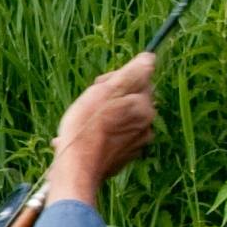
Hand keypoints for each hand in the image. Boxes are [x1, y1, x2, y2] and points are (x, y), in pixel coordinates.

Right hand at [45, 52, 157, 209]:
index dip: (114, 81)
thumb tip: (149, 58)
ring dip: (102, 120)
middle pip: (129, 101)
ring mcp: (136, 145)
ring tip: (81, 127)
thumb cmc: (86, 127)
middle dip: (109, 101)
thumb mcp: (106, 91)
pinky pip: (114, 141)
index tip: (97, 88)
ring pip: (120, 121)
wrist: (76, 169)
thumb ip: (132, 72)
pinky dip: (100, 138)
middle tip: (87, 107)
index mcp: (144, 106)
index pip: (136, 80)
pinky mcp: (123, 160)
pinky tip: (82, 140)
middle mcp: (146, 125)